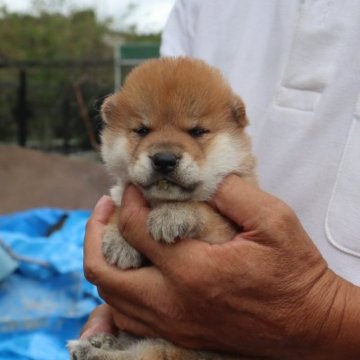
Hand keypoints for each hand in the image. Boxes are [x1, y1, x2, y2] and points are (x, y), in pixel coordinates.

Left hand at [83, 176, 359, 358]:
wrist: (310, 324)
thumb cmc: (295, 272)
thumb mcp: (274, 221)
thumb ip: (233, 194)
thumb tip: (201, 181)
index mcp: (194, 271)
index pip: (137, 231)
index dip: (127, 201)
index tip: (131, 187)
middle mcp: (174, 303)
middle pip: (105, 273)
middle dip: (94, 234)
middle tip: (106, 208)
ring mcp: (174, 324)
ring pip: (111, 300)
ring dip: (104, 264)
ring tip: (113, 236)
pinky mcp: (180, 335)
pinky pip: (129, 320)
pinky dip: (118, 294)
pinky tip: (131, 273)